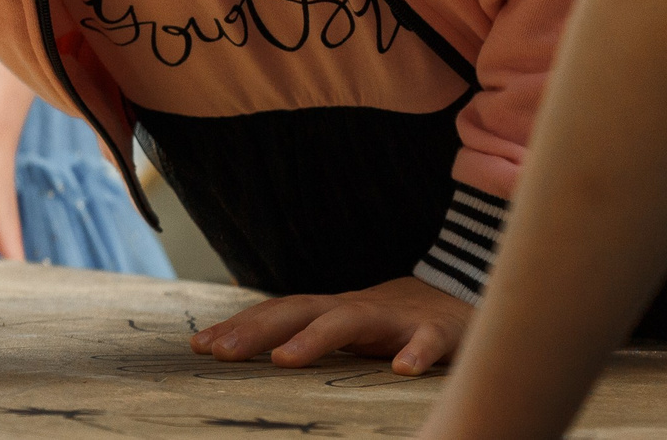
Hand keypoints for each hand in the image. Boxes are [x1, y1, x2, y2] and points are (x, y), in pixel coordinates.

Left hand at [191, 275, 468, 375]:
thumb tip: (255, 355)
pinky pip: (428, 340)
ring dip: (317, 338)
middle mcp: (358, 309)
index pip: (279, 314)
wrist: (466, 295)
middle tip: (220, 352)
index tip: (200, 347)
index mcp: (334, 311)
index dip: (241, 327)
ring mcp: (397, 317)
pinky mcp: (439, 330)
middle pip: (301, 311)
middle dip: (258, 330)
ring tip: (285, 360)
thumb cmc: (396, 321)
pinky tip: (404, 370)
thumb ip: (311, 337)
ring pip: (353, 321)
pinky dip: (417, 352)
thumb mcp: (350, 327)